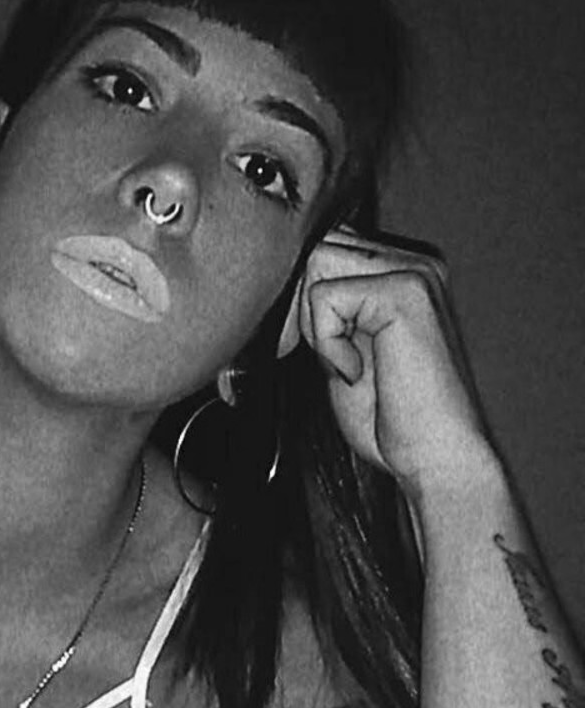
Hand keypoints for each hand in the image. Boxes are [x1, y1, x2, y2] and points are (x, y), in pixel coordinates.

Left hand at [300, 227, 496, 499]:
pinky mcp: (405, 290)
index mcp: (400, 273)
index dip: (299, 299)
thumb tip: (270, 292)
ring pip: (316, 264)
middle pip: (315, 249)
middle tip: (325, 359)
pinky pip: (325, 296)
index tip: (302, 350)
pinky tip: (359, 371)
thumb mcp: (340, 353)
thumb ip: (321, 314)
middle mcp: (412, 263)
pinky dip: (326, 341)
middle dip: (300, 308)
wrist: (436, 458)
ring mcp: (413, 271)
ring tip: (348, 364)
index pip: (323, 249)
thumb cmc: (392, 419)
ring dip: (315, 324)